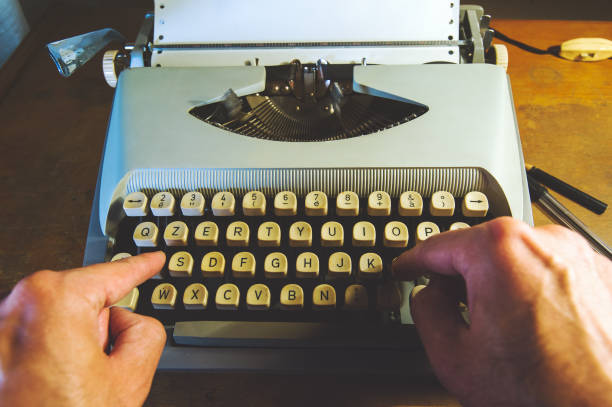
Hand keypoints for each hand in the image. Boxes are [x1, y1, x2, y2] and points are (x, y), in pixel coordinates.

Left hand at [0, 252, 165, 406]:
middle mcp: (18, 305)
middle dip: (100, 329)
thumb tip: (129, 323)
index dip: (140, 267)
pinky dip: (53, 359)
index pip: (113, 273)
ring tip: (70, 390)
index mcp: (55, 300)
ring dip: (75, 348)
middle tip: (100, 370)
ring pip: (62, 323)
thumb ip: (146, 331)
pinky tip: (54, 391)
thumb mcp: (130, 378)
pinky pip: (39, 339)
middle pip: (86, 302)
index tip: (151, 260)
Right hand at [393, 217, 611, 405]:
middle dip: (460, 276)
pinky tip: (530, 328)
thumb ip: (425, 311)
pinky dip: (532, 289)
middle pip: (480, 247)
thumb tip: (428, 295)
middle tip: (450, 310)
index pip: (438, 245)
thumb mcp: (454, 357)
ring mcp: (577, 255)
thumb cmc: (546, 394)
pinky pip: (550, 270)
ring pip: (516, 257)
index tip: (406, 268)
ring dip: (498, 283)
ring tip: (498, 330)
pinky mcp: (600, 274)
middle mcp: (543, 240)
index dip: (414, 261)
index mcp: (500, 249)